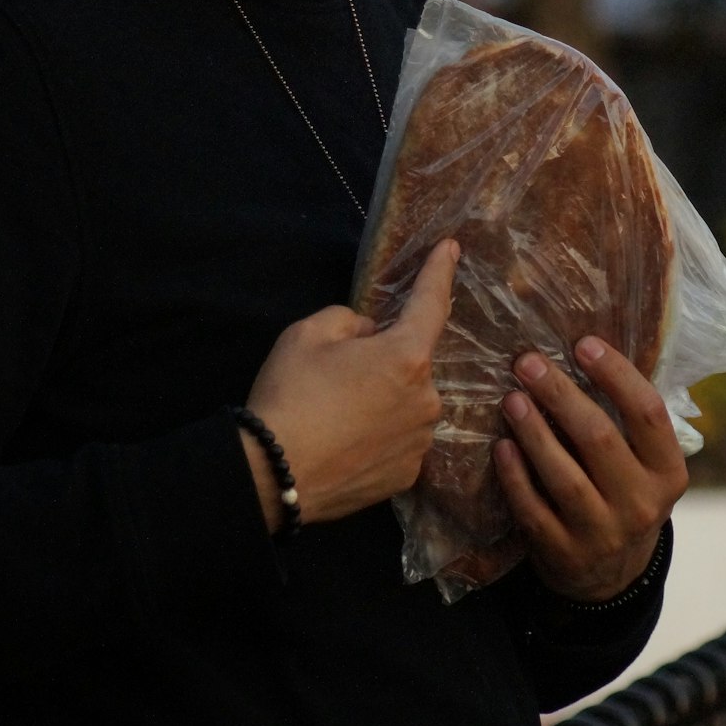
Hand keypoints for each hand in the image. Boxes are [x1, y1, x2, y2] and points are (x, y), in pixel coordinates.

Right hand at [243, 239, 457, 529]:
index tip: (452, 248)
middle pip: (412, 363)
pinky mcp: (407, 477)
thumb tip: (370, 336)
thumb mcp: (306, 333)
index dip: (441, 272)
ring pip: (408, 404)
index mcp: (406, 356)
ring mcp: (419, 442)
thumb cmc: (290, 396)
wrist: (273, 476)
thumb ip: (349, 321)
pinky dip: (380, 436)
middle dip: (386, 359)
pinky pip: (400, 441)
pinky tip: (346, 444)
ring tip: (338, 416)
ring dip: (385, 400)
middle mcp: (426, 399)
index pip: (432, 303)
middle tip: (339, 374)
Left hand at [493, 337, 688, 601]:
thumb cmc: (623, 494)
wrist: (611, 577)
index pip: (649, 414)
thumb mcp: (644, 465)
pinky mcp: (564, 553)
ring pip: (564, 477)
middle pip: (599, 438)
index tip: (583, 343)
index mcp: (668, 473)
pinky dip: (516, 478)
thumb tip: (585, 348)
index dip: (617, 375)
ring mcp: (603, 534)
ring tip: (510, 398)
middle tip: (527, 362)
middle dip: (560, 395)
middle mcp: (642, 505)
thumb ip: (626, 420)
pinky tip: (501, 446)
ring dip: (534, 433)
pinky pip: (534, 510)